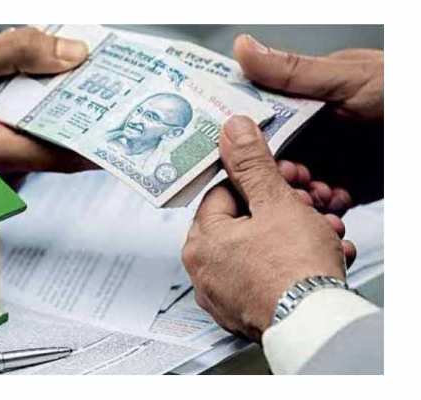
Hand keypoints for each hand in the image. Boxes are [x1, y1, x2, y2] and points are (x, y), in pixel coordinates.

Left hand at [182, 116, 354, 340]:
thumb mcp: (275, 203)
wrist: (315, 325)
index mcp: (201, 240)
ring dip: (295, 232)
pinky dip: (290, 263)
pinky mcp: (244, 311)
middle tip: (310, 201)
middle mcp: (204, 269)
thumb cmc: (293, 270)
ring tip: (324, 229)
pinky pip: (265, 275)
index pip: (223, 193)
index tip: (284, 177)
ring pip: (259, 247)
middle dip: (285, 206)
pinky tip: (319, 256)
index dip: (260, 180)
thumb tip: (232, 130)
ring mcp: (223, 293)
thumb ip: (252, 164)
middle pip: (244, 221)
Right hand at [233, 35, 383, 205]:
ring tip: (315, 195)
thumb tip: (242, 48)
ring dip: (299, 195)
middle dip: (275, 174)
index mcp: (305, 100)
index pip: (262, 120)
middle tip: (285, 180)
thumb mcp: (345, 78)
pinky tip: (332, 204)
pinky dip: (325, 207)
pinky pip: (325, 202)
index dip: (248, 139)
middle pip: (274, 158)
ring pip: (296, 184)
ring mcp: (331, 159)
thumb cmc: (402, 89)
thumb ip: (291, 72)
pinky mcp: (349, 185)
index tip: (237, 153)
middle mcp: (313, 130)